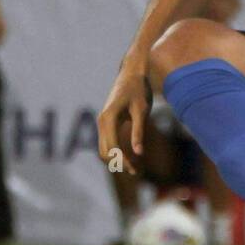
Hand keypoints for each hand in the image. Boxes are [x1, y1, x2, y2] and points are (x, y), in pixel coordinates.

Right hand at [97, 60, 151, 174]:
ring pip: (104, 148)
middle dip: (119, 163)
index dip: (123, 160)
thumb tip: (139, 153)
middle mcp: (102, 120)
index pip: (113, 146)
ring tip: (135, 168)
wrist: (132, 73)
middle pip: (105, 151)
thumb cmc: (139, 89)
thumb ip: (139, 131)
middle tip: (137, 171)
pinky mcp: (106, 121)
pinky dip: (116, 151)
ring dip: (116, 159)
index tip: (136, 169)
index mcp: (109, 117)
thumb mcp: (142, 110)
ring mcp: (102, 121)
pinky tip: (129, 156)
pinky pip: (107, 141)